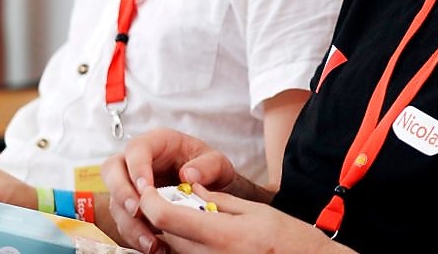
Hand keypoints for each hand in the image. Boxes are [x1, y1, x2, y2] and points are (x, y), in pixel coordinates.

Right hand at [101, 128, 236, 253]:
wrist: (212, 187)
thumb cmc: (210, 168)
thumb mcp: (217, 162)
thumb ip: (208, 166)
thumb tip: (188, 176)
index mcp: (158, 142)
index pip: (136, 149)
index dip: (136, 167)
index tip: (146, 187)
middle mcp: (138, 161)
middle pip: (112, 170)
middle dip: (121, 192)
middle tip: (137, 211)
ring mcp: (131, 184)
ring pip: (115, 201)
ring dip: (130, 223)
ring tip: (151, 241)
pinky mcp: (131, 206)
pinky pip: (124, 221)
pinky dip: (136, 235)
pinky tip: (154, 246)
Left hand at [137, 184, 356, 253]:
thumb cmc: (287, 238)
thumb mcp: (255, 211)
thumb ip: (219, 201)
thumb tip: (191, 190)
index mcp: (222, 234)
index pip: (166, 218)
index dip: (151, 201)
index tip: (150, 189)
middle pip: (165, 235)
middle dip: (162, 215)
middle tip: (176, 199)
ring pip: (174, 249)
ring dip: (174, 232)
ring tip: (194, 218)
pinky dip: (187, 246)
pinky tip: (203, 236)